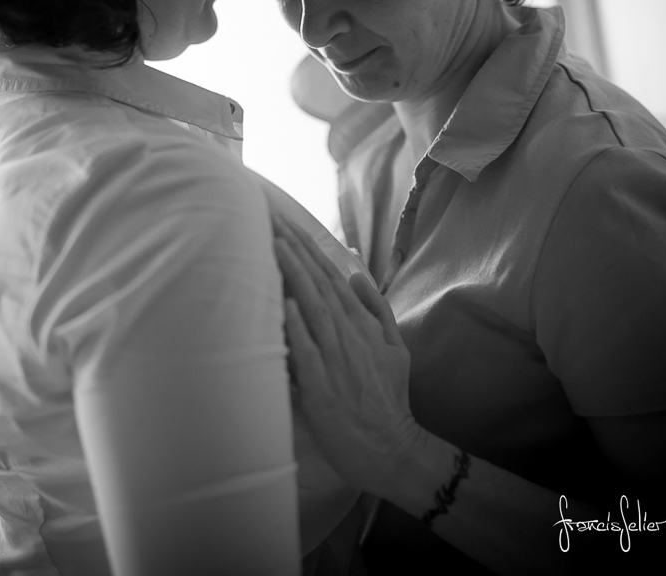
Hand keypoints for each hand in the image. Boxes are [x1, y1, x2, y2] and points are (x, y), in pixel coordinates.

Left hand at [272, 215, 423, 496]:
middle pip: (318, 283)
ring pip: (312, 307)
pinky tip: (284, 302)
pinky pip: (307, 351)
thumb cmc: (389, 397)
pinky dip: (296, 325)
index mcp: (362, 324)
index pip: (331, 277)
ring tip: (273, 243)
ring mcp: (336, 359)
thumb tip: (357, 273)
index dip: (308, 249)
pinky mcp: (323, 387)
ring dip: (292, 273)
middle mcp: (349, 335)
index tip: (287, 224)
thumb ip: (377, 308)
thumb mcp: (395, 347)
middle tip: (271, 219)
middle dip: (294, 249)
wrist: (391, 447)